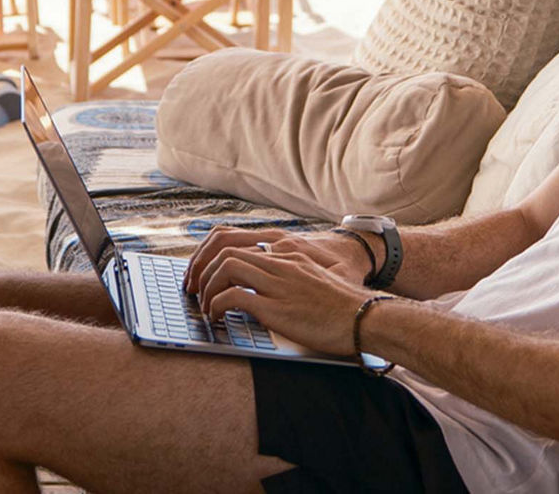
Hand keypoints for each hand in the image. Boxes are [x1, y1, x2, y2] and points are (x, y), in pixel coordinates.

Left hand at [196, 246, 374, 356]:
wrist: (366, 318)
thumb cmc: (341, 307)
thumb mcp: (312, 282)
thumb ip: (288, 279)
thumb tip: (262, 291)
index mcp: (286, 254)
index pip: (236, 240)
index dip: (210, 255)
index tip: (200, 274)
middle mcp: (280, 262)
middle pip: (224, 249)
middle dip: (200, 269)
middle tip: (193, 290)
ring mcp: (279, 282)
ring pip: (226, 267)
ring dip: (207, 286)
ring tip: (205, 306)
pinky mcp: (278, 307)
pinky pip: (234, 297)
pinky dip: (218, 306)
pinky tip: (218, 318)